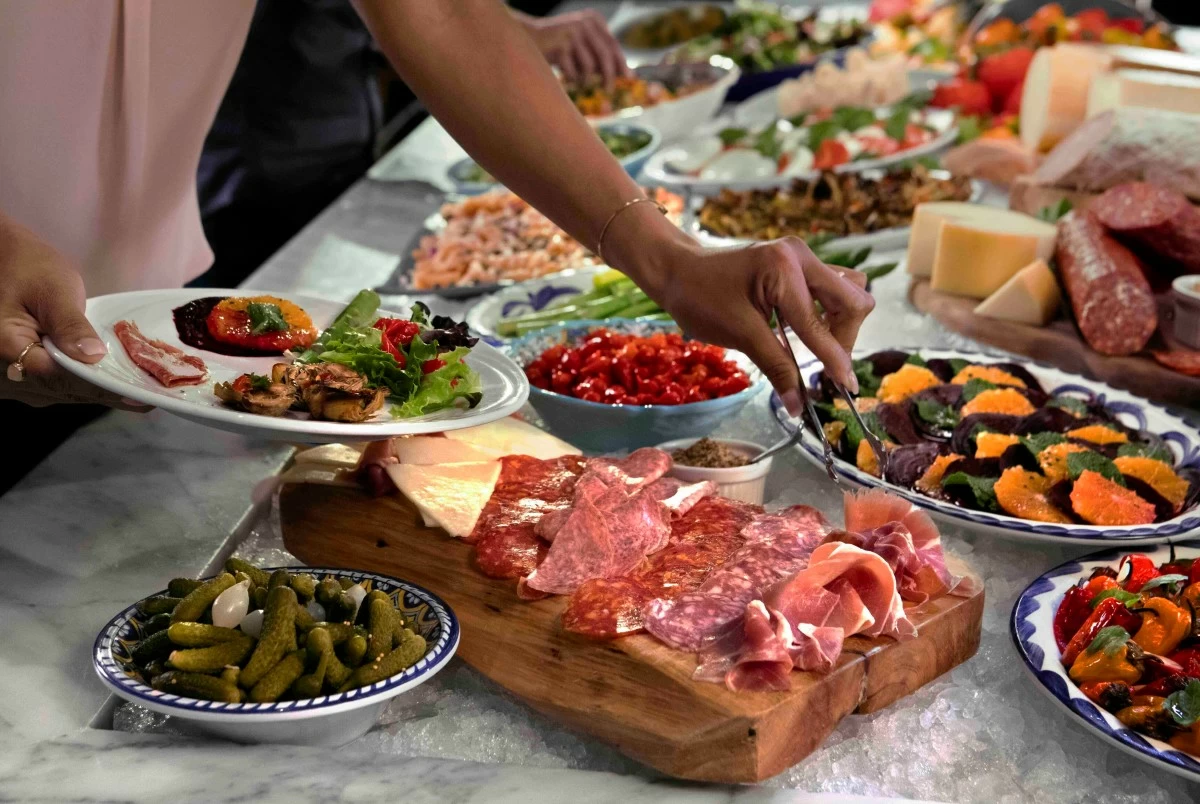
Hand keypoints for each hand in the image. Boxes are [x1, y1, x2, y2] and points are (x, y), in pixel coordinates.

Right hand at [0, 218, 149, 409]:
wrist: (6, 260)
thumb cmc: (27, 267)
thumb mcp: (52, 290)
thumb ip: (70, 325)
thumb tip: (92, 357)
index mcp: (5, 346)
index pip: (58, 376)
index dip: (99, 386)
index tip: (134, 394)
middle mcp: (5, 369)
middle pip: (60, 389)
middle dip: (103, 392)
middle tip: (147, 397)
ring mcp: (10, 377)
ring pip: (58, 392)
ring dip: (94, 391)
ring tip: (136, 393)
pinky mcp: (22, 374)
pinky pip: (54, 386)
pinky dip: (82, 384)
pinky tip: (111, 383)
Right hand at [519, 10, 630, 85]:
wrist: (528, 38)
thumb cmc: (559, 46)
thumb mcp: (583, 45)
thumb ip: (599, 55)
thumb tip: (623, 74)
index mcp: (593, 20)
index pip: (613, 44)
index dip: (622, 63)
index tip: (628, 78)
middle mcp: (584, 23)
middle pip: (605, 54)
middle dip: (609, 75)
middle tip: (610, 90)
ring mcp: (572, 33)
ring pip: (590, 66)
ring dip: (585, 79)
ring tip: (579, 81)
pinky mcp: (560, 44)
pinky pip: (574, 71)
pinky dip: (572, 78)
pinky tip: (565, 74)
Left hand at [604, 212, 874, 415]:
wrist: (677, 269)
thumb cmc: (699, 298)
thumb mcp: (739, 335)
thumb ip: (775, 367)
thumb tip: (798, 405)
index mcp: (784, 269)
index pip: (818, 324)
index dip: (834, 360)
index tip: (846, 388)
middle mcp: (801, 256)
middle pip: (853, 299)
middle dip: (844, 337)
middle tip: (825, 366)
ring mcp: (801, 256)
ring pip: (848, 291)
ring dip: (840, 323)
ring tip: (816, 348)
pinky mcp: (797, 263)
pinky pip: (830, 289)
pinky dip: (826, 314)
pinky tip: (805, 332)